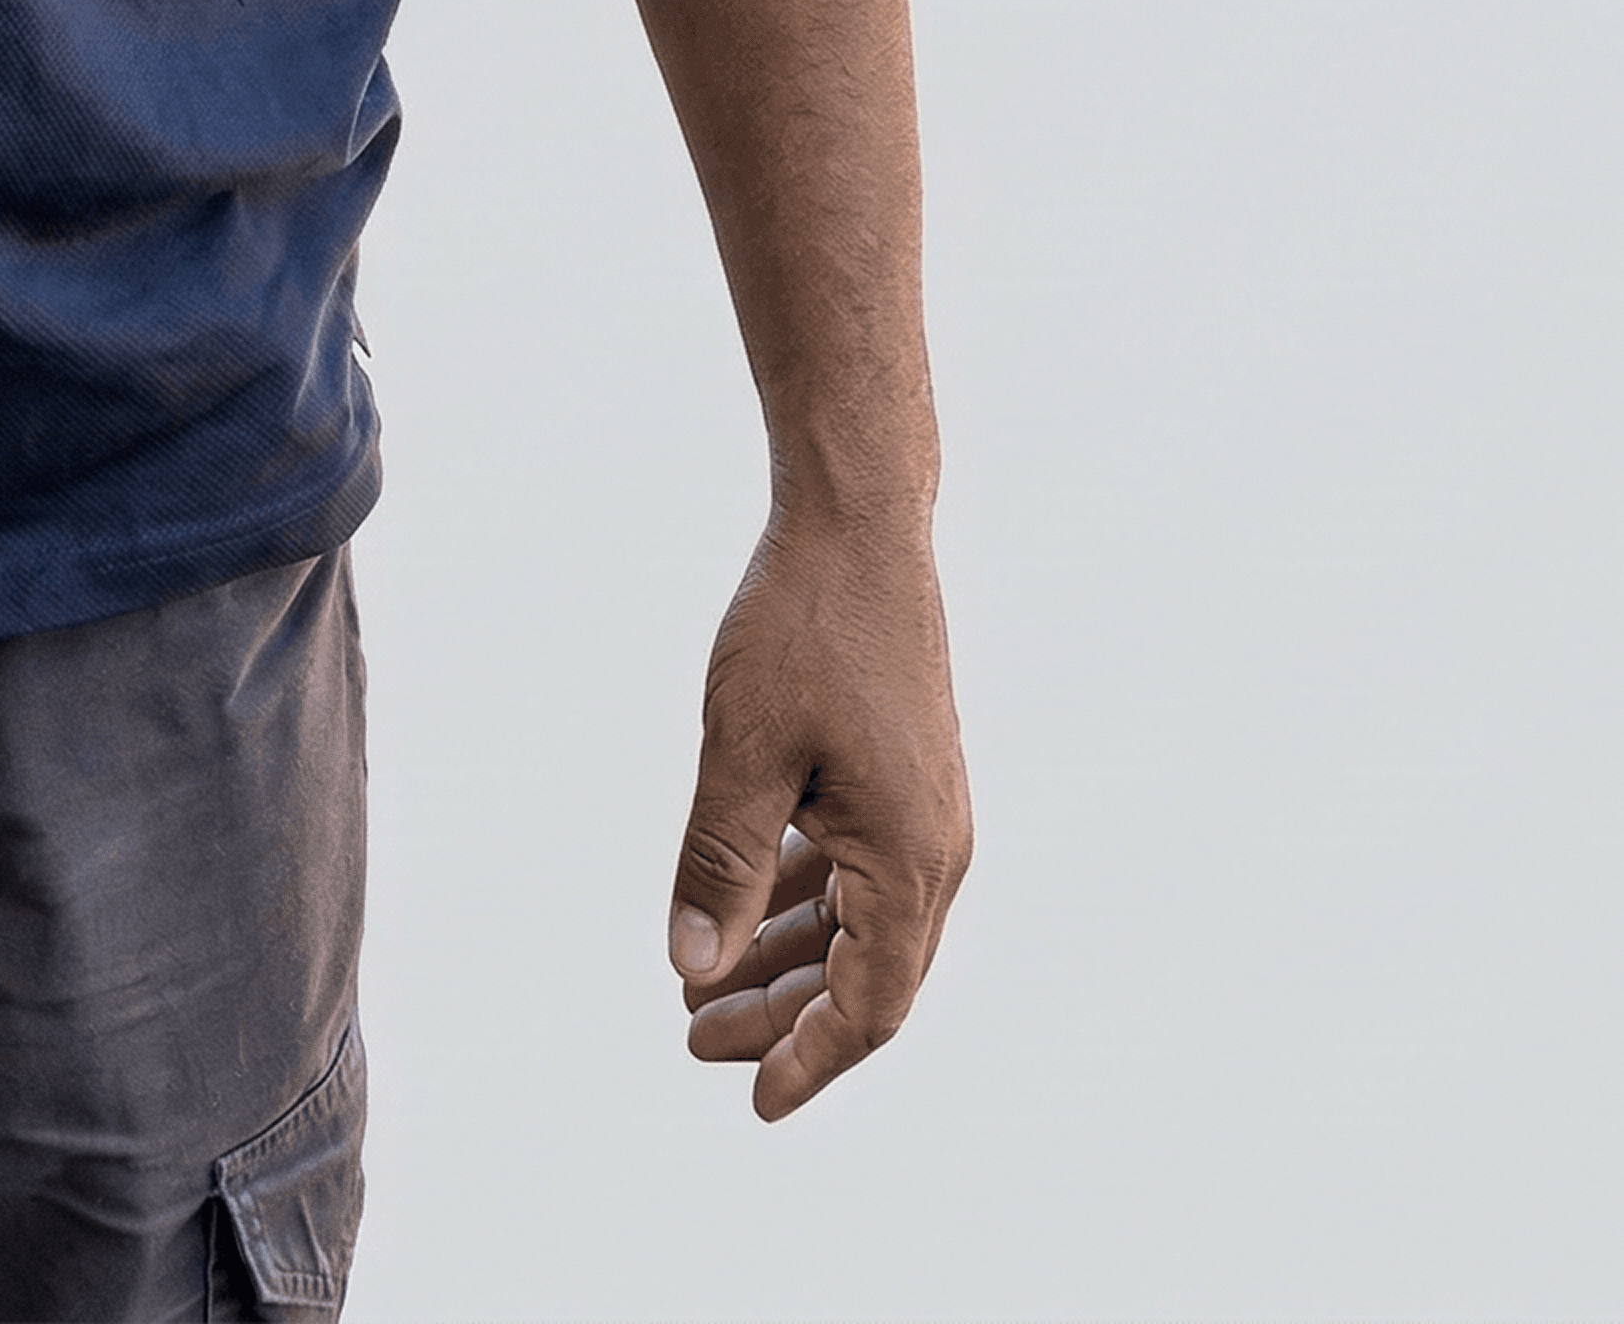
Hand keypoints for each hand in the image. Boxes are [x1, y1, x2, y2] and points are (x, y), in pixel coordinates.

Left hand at [667, 510, 970, 1119]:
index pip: (870, 1004)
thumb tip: (692, 967)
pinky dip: (802, 899)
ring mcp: (924, 813)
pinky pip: (857, 870)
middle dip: (782, 1016)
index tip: (752, 1102)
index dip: (810, 1059)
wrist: (859, 525)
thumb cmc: (802, 628)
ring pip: (859, 923)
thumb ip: (720, 864)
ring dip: (787, 959)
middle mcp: (935, 848)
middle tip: (692, 1038)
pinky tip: (746, 910)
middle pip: (866, 974)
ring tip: (703, 987)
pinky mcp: (903, 778)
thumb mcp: (743, 750)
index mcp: (911, 858)